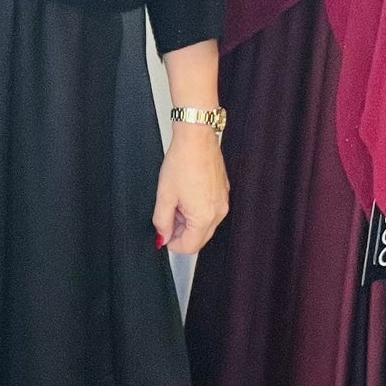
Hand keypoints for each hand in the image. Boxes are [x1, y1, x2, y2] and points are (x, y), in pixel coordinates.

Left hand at [153, 125, 228, 255]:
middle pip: (199, 238)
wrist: (197, 138)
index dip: (172, 244)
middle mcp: (219, 212)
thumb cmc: (183, 161)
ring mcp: (223, 202)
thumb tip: (163, 237)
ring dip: (188, 220)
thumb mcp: (164, 195)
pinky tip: (186, 193)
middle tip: (167, 215)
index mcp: (204, 217)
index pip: (189, 247)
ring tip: (176, 200)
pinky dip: (197, 209)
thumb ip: (162, 221)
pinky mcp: (223, 192)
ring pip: (205, 225)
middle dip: (181, 232)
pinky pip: (210, 210)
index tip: (163, 235)